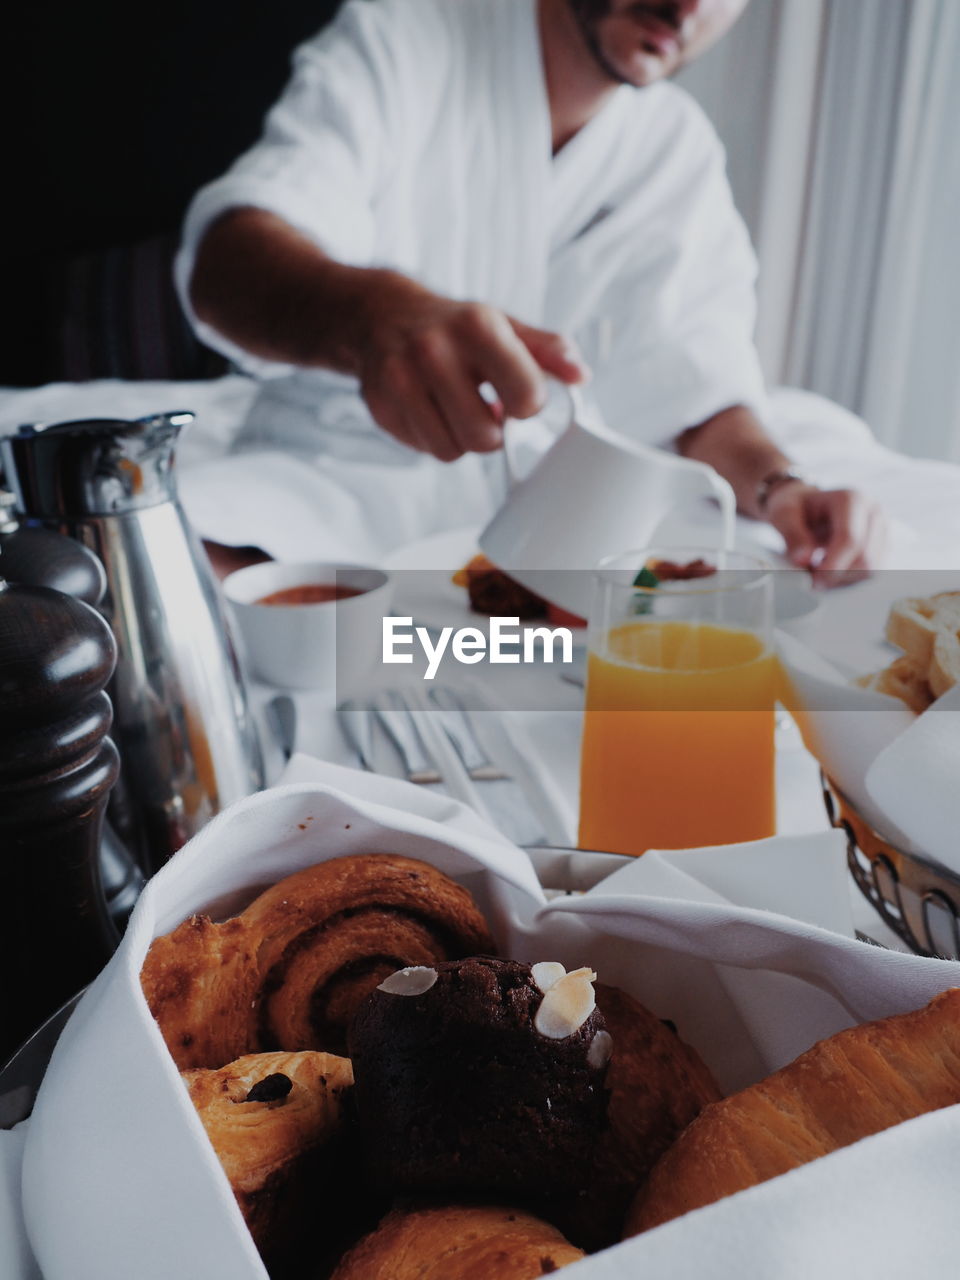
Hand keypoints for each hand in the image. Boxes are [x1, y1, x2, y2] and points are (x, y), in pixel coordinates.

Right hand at [355, 277, 587, 461]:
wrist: (383, 316)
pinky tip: (432, 411)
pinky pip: (423, 449)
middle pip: (484, 437)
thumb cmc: (454, 326)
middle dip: (493, 433)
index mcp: (477, 327)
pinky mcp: (380, 406)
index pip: (526, 398)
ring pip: (451, 451)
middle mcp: (434, 351)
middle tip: (487, 411)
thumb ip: (548, 350)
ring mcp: (401, 379)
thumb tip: (580, 376)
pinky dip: (434, 438)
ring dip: (462, 440)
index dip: (528, 406)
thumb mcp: (505, 325)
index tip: (519, 396)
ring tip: (458, 411)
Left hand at [764, 482, 885, 587]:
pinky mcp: (883, 544)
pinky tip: (832, 570)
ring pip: (872, 569)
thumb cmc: (797, 507)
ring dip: (844, 579)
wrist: (808, 505)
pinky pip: (873, 571)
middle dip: (838, 575)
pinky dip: (851, 578)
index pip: (850, 539)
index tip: (815, 581)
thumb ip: (792, 535)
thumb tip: (804, 559)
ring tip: (820, 572)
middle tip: (813, 580)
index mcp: (850, 499)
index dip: (833, 565)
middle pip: (865, 557)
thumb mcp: (783, 514)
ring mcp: (882, 528)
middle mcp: (873, 511)